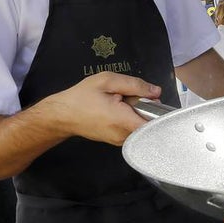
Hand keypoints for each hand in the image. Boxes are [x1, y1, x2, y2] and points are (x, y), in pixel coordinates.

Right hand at [47, 72, 161, 145]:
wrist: (62, 115)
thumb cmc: (82, 97)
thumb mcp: (108, 81)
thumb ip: (135, 85)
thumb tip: (156, 92)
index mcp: (123, 120)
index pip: (155, 126)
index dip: (161, 113)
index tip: (155, 101)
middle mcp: (124, 136)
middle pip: (150, 124)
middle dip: (148, 109)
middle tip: (133, 98)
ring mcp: (120, 141)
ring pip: (141, 127)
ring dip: (138, 114)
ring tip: (123, 104)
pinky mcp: (117, 141)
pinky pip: (133, 130)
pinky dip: (131, 120)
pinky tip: (120, 111)